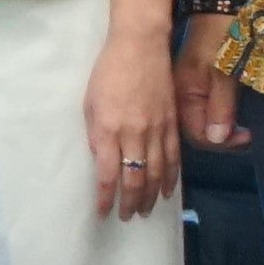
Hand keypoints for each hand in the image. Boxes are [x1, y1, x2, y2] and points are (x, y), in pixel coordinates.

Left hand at [86, 29, 178, 220]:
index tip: (102, 213)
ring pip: (156, 173)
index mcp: (109, 129)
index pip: (108, 175)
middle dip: (130, 203)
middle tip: (126, 217)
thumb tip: (102, 161)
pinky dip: (170, 177)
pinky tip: (166, 190)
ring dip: (150, 196)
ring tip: (144, 211)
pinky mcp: (172, 123)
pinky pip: (173, 157)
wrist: (140, 47)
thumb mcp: (90, 104)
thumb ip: (96, 135)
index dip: (106, 198)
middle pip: (135, 179)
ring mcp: (157, 129)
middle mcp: (135, 133)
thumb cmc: (107, 73)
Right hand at [180, 12, 245, 150]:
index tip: (249, 135)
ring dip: (222, 130)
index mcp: (182, 92)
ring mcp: (186, 88)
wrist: (223, 2)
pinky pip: (202, 110)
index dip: (223, 142)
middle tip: (249, 134)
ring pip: (200, 122)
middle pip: (196, 131)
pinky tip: (232, 117)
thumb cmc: (226, 33)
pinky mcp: (196, 82)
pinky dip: (218, 118)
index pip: (196, 134)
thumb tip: (216, 139)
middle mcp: (179, 94)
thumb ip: (221, 105)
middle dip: (223, 138)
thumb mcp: (227, 70)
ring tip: (244, 129)